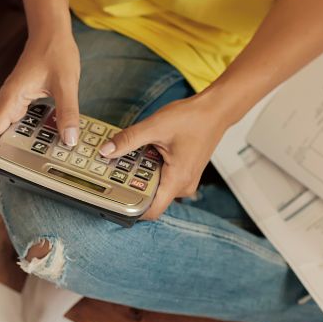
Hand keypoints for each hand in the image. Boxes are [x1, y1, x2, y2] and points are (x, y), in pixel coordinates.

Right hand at [0, 28, 80, 179]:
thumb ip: (68, 113)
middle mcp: (7, 101)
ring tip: (30, 165)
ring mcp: (14, 100)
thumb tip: (70, 139)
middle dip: (3, 156)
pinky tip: (43, 142)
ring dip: (16, 147)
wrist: (51, 32)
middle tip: (17, 176)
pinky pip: (20, 122)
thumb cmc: (54, 51)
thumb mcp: (65, 84)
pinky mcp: (22, 99)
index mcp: (10, 99)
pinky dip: (27, 135)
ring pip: (9, 130)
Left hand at [98, 93, 231, 219]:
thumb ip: (129, 140)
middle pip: (150, 198)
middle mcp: (183, 186)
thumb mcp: (155, 127)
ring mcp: (185, 181)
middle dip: (131, 186)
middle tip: (114, 172)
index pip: (151, 211)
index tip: (113, 199)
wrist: (216, 110)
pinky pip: (163, 179)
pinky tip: (144, 154)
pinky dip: (151, 169)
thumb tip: (107, 151)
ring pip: (156, 188)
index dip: (130, 210)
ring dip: (140, 176)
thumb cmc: (194, 118)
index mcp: (177, 180)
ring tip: (128, 160)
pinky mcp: (184, 173)